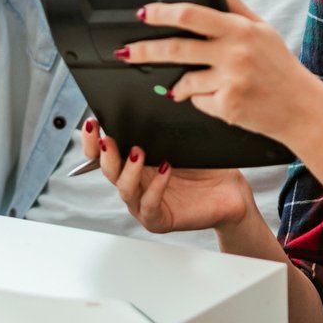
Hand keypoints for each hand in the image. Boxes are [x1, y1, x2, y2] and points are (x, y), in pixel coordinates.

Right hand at [80, 118, 254, 233]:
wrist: (230, 191)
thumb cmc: (204, 166)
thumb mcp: (181, 142)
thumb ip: (161, 129)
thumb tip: (148, 103)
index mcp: (134, 164)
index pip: (103, 153)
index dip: (92, 141)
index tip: (93, 123)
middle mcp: (135, 183)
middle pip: (108, 170)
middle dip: (103, 154)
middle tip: (107, 139)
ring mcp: (143, 203)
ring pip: (124, 189)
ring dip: (128, 169)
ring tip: (138, 152)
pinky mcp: (158, 219)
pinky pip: (149, 205)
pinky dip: (155, 187)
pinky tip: (166, 170)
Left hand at [116, 0, 322, 147]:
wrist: (302, 108)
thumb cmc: (279, 66)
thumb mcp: (260, 27)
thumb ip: (231, 1)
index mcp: (240, 29)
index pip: (191, 15)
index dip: (161, 13)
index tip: (142, 13)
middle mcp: (235, 54)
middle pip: (176, 49)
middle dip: (144, 50)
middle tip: (126, 52)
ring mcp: (231, 82)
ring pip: (184, 80)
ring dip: (178, 84)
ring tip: (183, 84)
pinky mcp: (228, 107)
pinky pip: (197, 101)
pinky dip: (198, 99)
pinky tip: (218, 97)